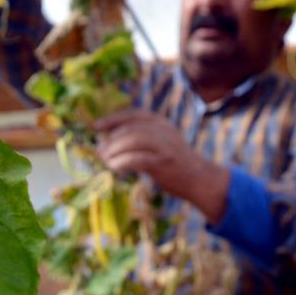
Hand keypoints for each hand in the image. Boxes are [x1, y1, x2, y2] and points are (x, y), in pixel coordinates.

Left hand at [93, 109, 229, 222]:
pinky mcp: (163, 162)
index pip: (133, 114)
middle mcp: (164, 130)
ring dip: (114, 151)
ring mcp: (165, 146)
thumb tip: (108, 140)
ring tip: (105, 160)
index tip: (95, 126)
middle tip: (100, 151)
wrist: (199, 179)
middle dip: (111, 140)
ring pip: (133, 141)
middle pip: (130, 128)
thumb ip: (141, 137)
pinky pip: (137, 159)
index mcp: (161, 123)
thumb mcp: (160, 142)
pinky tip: (115, 168)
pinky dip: (122, 163)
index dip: (112, 119)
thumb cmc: (174, 163)